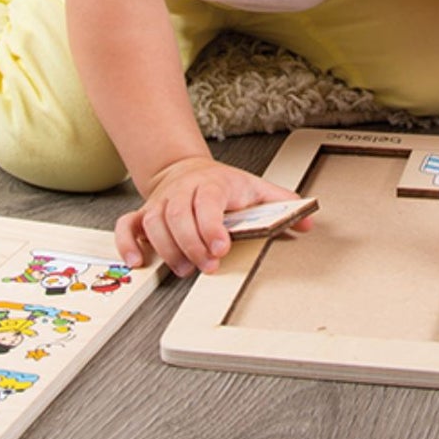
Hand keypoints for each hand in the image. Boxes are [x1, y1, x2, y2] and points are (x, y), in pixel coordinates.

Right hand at [115, 156, 308, 277]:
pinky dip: (128, 244)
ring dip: (168, 250)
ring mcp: (161, 203)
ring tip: (184, 268)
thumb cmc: (223, 185)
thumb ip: (282, 204)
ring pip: (155, 224)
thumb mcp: (255, 188)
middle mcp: (183, 191)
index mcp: (212, 183)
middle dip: (192, 245)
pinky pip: (127, 226)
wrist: (186, 169)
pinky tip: (138, 261)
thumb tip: (310, 221)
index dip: (211, 226)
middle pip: (179, 217)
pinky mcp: (144, 214)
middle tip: (207, 266)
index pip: (208, 201)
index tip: (220, 247)